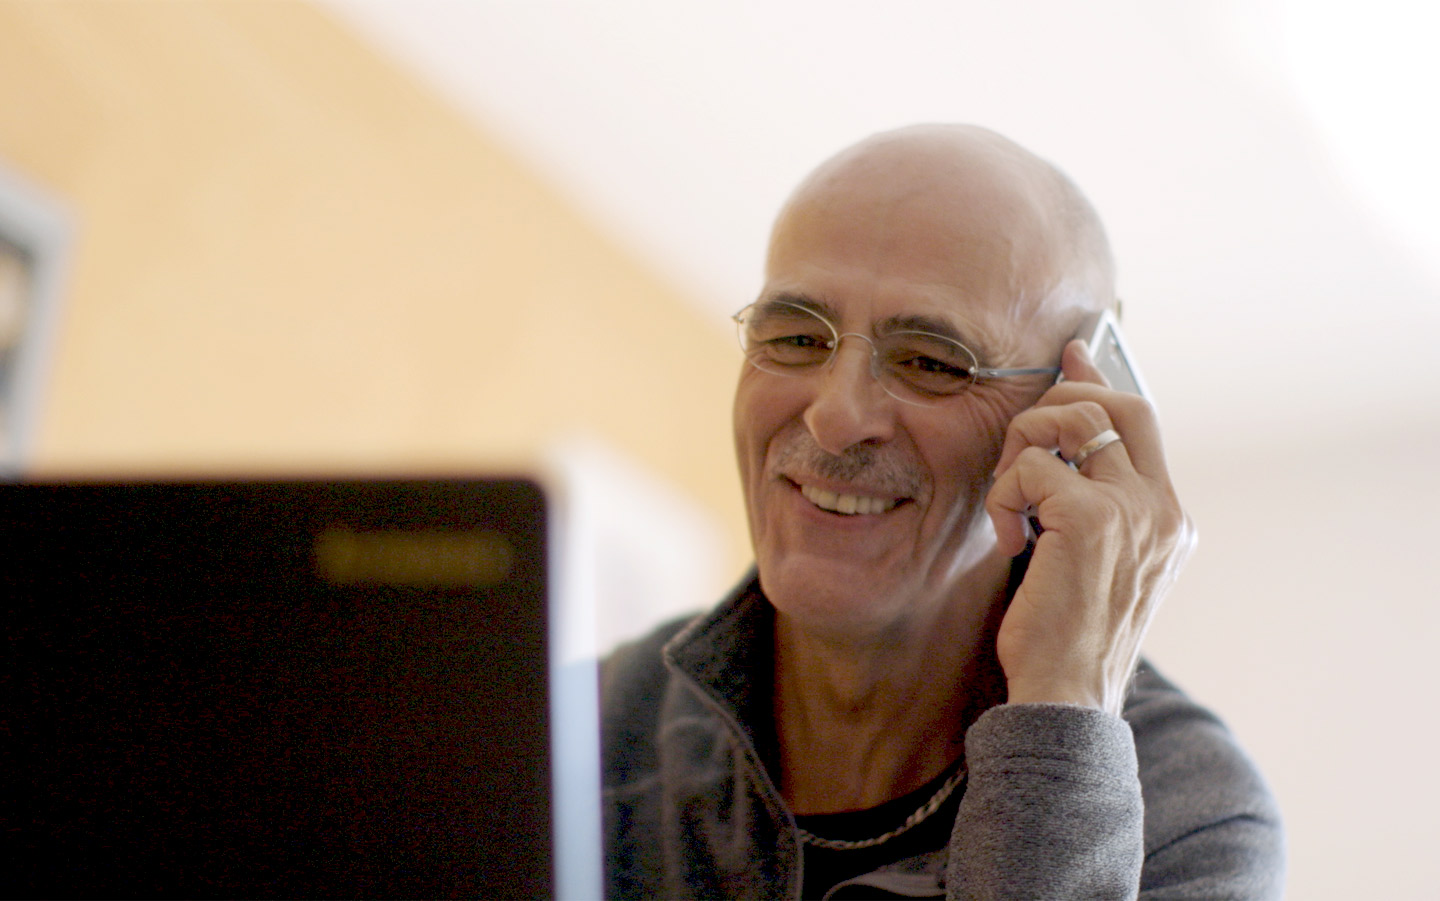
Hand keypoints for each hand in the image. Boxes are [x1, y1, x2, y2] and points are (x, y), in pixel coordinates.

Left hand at [984, 339, 1195, 714]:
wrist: (1067, 694)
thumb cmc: (1065, 633)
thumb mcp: (1085, 559)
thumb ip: (1086, 500)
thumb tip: (1059, 442)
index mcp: (1170, 519)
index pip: (1143, 421)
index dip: (1101, 382)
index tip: (1072, 354)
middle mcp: (1163, 510)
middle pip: (1120, 403)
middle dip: (1059, 403)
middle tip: (1021, 444)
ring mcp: (1136, 511)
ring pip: (1071, 422)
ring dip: (1022, 451)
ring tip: (1012, 506)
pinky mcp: (1092, 518)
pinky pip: (1031, 467)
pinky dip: (1004, 498)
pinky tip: (1009, 543)